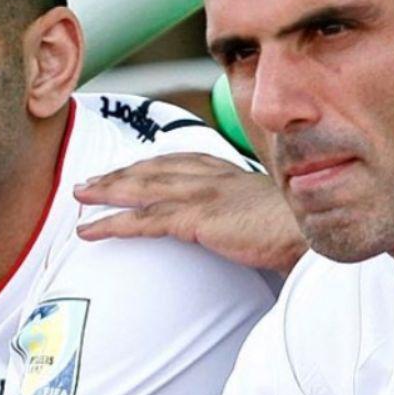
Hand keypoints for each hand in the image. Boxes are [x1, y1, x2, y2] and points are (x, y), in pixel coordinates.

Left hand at [74, 154, 306, 274]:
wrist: (314, 231)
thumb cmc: (302, 229)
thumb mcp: (272, 216)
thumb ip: (253, 217)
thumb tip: (250, 232)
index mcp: (227, 174)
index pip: (178, 162)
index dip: (147, 166)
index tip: (127, 170)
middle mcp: (209, 176)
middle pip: (152, 170)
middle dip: (118, 174)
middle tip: (88, 182)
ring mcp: (200, 195)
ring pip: (140, 190)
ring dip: (106, 192)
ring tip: (79, 197)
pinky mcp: (195, 217)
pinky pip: (143, 221)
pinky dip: (111, 223)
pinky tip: (89, 230)